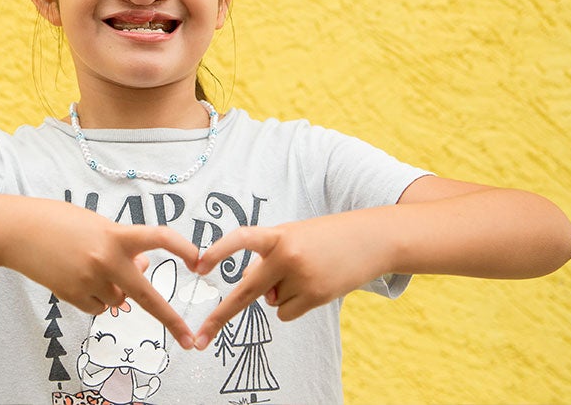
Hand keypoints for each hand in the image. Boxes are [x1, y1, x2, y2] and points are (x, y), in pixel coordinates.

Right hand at [0, 197, 199, 348]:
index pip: (159, 239)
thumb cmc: (60, 222)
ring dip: (114, 292)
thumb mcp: (97, 226)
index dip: (184, 249)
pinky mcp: (71, 295)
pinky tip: (77, 278)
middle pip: (147, 295)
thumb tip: (142, 270)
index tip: (202, 261)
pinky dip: (96, 299)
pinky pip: (98, 308)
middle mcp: (106, 260)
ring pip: (118, 301)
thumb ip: (123, 246)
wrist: (17, 231)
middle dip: (171, 320)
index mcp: (116, 235)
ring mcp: (88, 280)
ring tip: (88, 267)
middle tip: (189, 339)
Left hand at [192, 209, 394, 349]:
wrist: (372, 239)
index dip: (219, 252)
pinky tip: (313, 286)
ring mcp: (302, 278)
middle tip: (200, 337)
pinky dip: (293, 305)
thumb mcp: (293, 236)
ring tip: (307, 271)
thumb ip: (268, 258)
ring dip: (280, 293)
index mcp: (277, 234)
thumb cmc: (325, 236)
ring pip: (270, 302)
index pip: (241, 239)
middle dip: (220, 316)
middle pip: (245, 291)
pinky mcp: (317, 296)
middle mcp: (287, 256)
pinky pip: (286, 312)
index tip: (198, 266)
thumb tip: (256, 294)